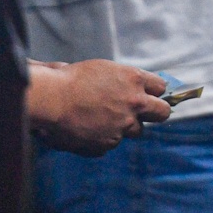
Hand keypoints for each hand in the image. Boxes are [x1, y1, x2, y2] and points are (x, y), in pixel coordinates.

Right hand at [29, 60, 170, 155]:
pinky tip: (87, 129)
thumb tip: (135, 89)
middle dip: (154, 113)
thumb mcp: (103, 70)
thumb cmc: (71, 79)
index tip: (148, 94)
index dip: (154, 92)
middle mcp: (134, 103)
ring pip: (136, 130)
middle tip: (143, 112)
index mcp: (134, 80)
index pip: (160, 87)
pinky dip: (104, 137)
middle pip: (162, 113)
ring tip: (103, 119)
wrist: (51, 99)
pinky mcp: (109, 142)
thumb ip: (124, 81)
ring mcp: (124, 125)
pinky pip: (113, 141)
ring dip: (126, 126)